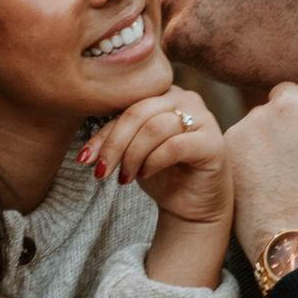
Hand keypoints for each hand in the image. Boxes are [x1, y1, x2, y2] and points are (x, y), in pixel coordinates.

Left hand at [80, 86, 231, 229]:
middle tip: (102, 172)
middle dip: (114, 145)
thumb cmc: (161, 173)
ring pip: (154, 128)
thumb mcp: (131, 151)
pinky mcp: (213, 142)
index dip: (103, 134)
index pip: (126, 105)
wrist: (191, 204)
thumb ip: (115, 137)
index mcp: (164, 93)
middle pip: (138, 112)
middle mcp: (186, 98)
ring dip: (133, 156)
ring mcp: (203, 118)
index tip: (84, 159)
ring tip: (126, 177)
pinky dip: (153, 162)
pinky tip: (145, 174)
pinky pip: (174, 146)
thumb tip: (84, 152)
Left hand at [225, 75, 297, 262]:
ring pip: (260, 114)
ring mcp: (256, 119)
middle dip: (288, 112)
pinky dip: (245, 149)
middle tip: (291, 147)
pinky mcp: (231, 136)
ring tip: (273, 169)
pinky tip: (255, 175)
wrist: (291, 234)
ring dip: (265, 131)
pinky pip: (240, 134)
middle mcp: (288, 104)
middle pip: (285, 93)